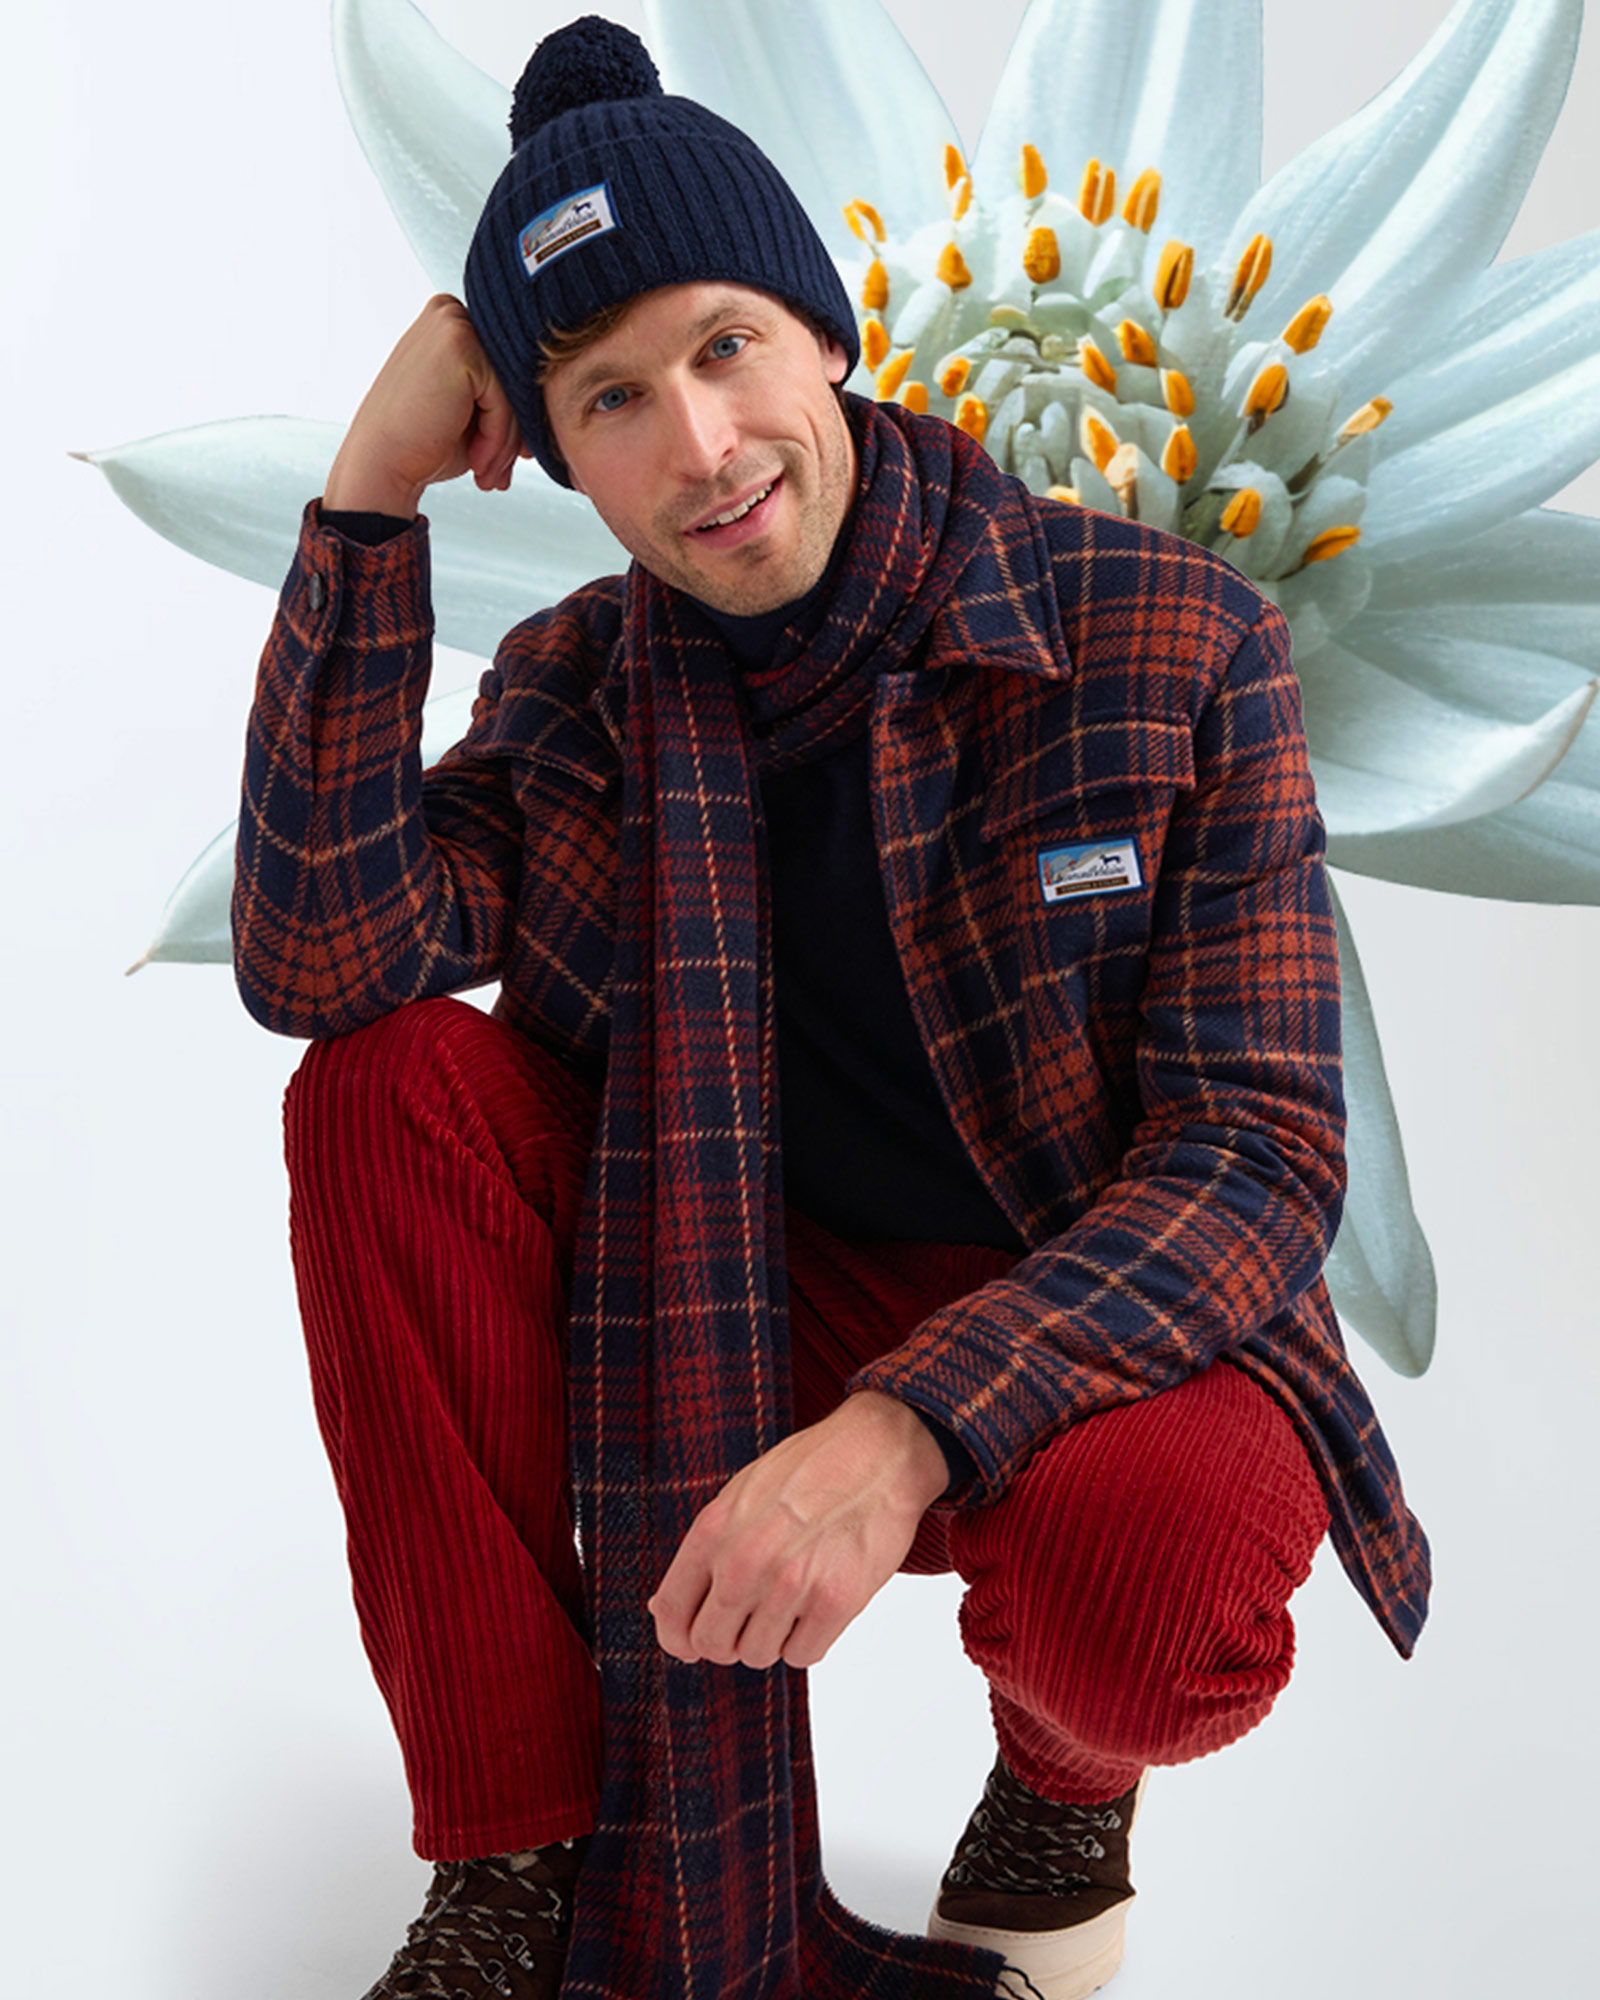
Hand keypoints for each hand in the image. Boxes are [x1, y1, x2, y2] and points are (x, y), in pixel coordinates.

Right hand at [322, 294, 526, 516]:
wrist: (382, 465)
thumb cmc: (422, 443)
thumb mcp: (470, 411)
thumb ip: (504, 394)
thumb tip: (548, 399)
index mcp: (452, 322)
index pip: (507, 371)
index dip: (513, 420)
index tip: (512, 459)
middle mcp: (451, 312)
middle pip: (513, 378)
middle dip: (512, 434)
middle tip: (499, 475)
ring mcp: (454, 323)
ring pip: (512, 391)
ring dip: (505, 443)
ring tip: (486, 474)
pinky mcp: (460, 344)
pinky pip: (504, 400)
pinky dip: (496, 438)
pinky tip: (475, 461)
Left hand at [647, 1391, 949, 1670]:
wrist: (879, 1451)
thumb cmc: (810, 1468)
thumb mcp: (740, 1494)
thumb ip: (705, 1552)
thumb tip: (662, 1608)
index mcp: (714, 1531)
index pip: (671, 1612)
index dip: (678, 1638)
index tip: (691, 1642)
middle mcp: (745, 1562)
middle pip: (712, 1645)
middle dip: (730, 1639)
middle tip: (753, 1616)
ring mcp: (790, 1585)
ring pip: (758, 1655)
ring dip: (773, 1637)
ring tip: (793, 1598)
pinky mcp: (836, 1602)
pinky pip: (804, 1655)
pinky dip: (810, 1639)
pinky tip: (819, 1603)